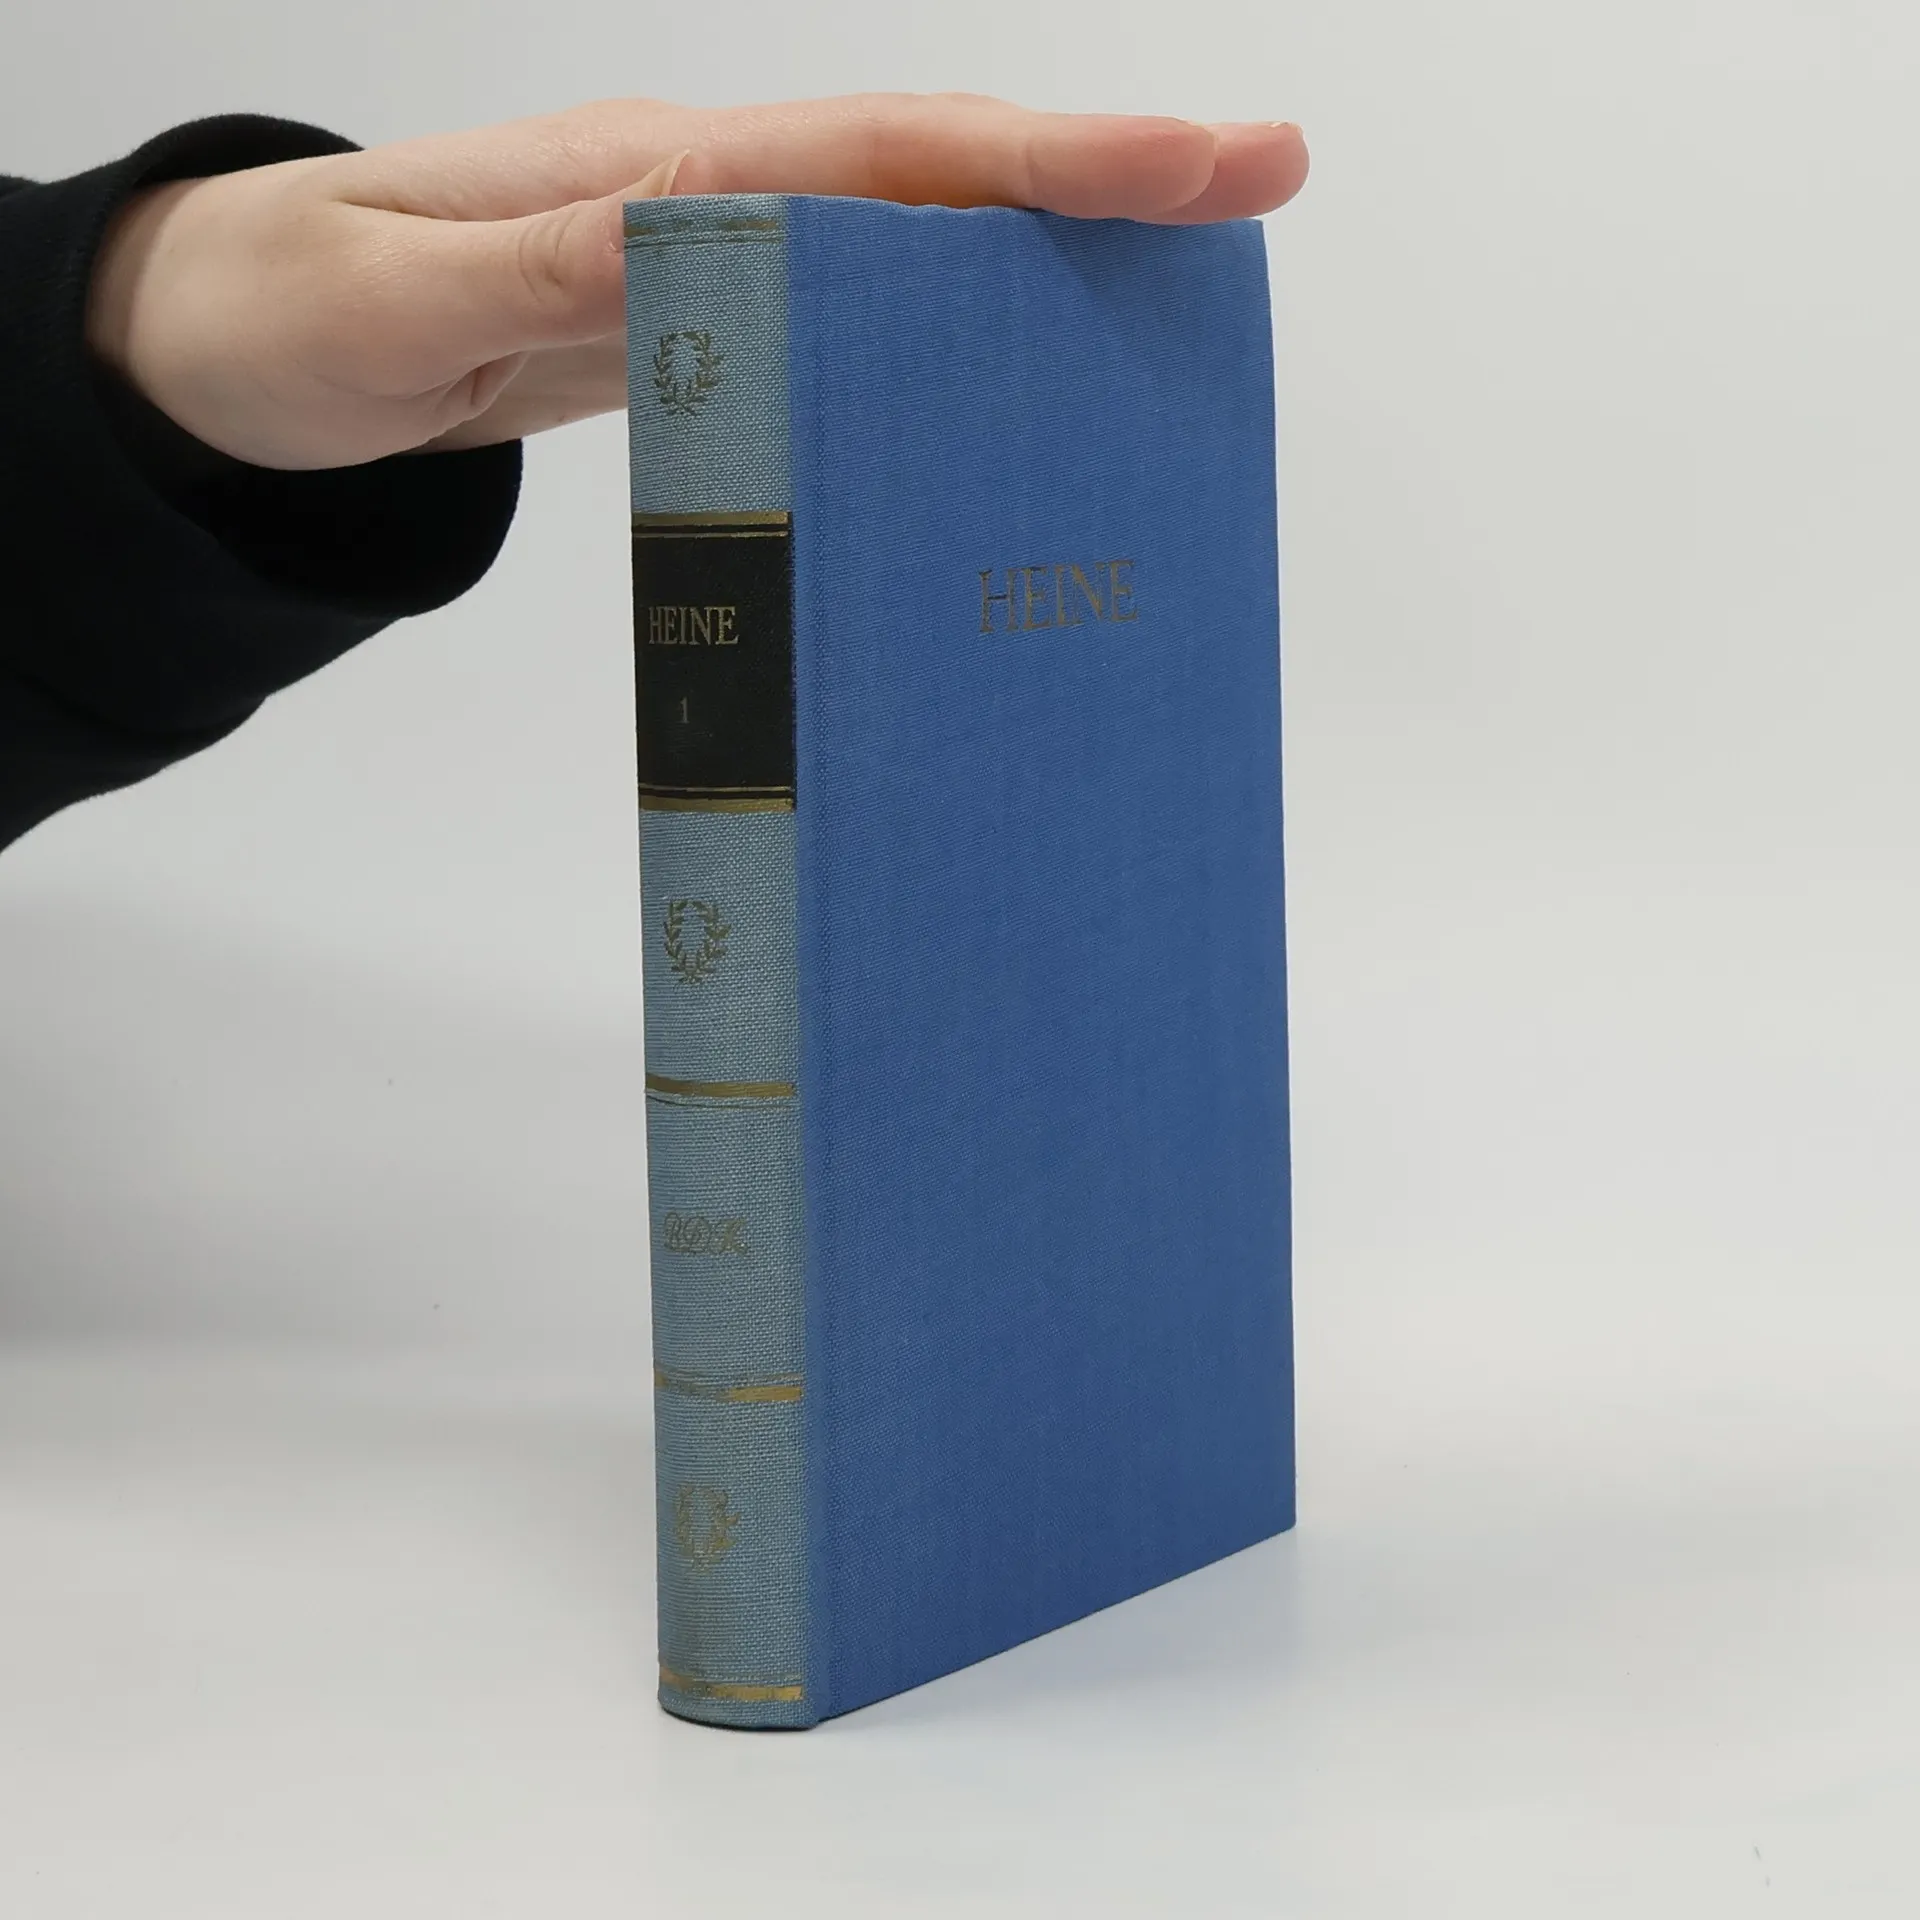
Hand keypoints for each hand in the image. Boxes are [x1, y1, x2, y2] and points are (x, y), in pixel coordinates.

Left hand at [85, 96, 1308, 470]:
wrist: (228, 343)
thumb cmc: (289, 313)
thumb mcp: (391, 304)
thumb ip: (541, 280)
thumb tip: (697, 258)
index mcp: (649, 176)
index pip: (882, 156)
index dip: (1045, 157)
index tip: (1201, 158)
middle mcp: (699, 197)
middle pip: (932, 174)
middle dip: (1099, 176)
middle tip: (1261, 188)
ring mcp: (705, 257)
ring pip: (908, 238)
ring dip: (1046, 248)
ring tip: (1184, 281)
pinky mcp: (695, 322)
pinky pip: (852, 313)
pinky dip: (951, 324)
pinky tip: (1013, 364)